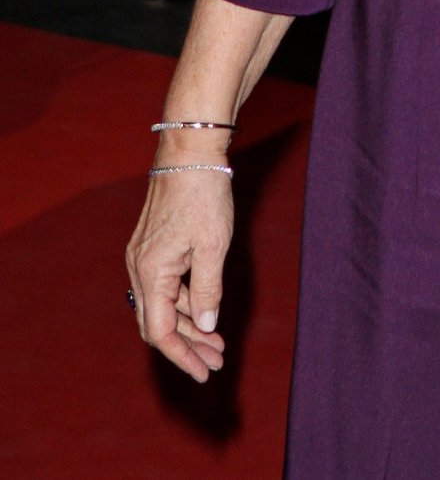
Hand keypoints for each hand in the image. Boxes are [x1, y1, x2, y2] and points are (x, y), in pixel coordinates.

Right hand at [125, 167, 233, 382]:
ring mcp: (143, 256)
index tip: (204, 371)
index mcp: (150, 273)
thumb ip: (208, 290)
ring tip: (218, 341)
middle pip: (159, 322)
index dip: (183, 356)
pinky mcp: (152, 245)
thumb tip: (207, 324)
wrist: (191, 150)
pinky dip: (186, 300)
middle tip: (217, 361)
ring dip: (190, 323)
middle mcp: (139, 268)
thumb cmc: (204, 194)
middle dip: (188, 345)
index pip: (161, 331)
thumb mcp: (213, 246)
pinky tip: (207, 308)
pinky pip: (166, 285)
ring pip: (163, 304)